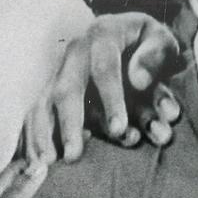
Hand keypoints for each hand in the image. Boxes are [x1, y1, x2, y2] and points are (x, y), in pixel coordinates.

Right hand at [21, 12, 182, 163]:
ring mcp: (60, 70)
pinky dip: (34, 137)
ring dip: (44, 134)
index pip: (105, 68)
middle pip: (66, 88)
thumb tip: (138, 81)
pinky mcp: (51, 89)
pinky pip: (36, 113)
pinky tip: (37, 161)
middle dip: (69, 124)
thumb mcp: (163, 41)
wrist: (129, 36)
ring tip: (48, 163)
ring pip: (44, 102)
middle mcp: (76, 52)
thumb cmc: (149, 45)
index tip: (119, 129)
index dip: (111, 100)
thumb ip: (156, 57)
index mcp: (104, 34)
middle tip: (75, 155)